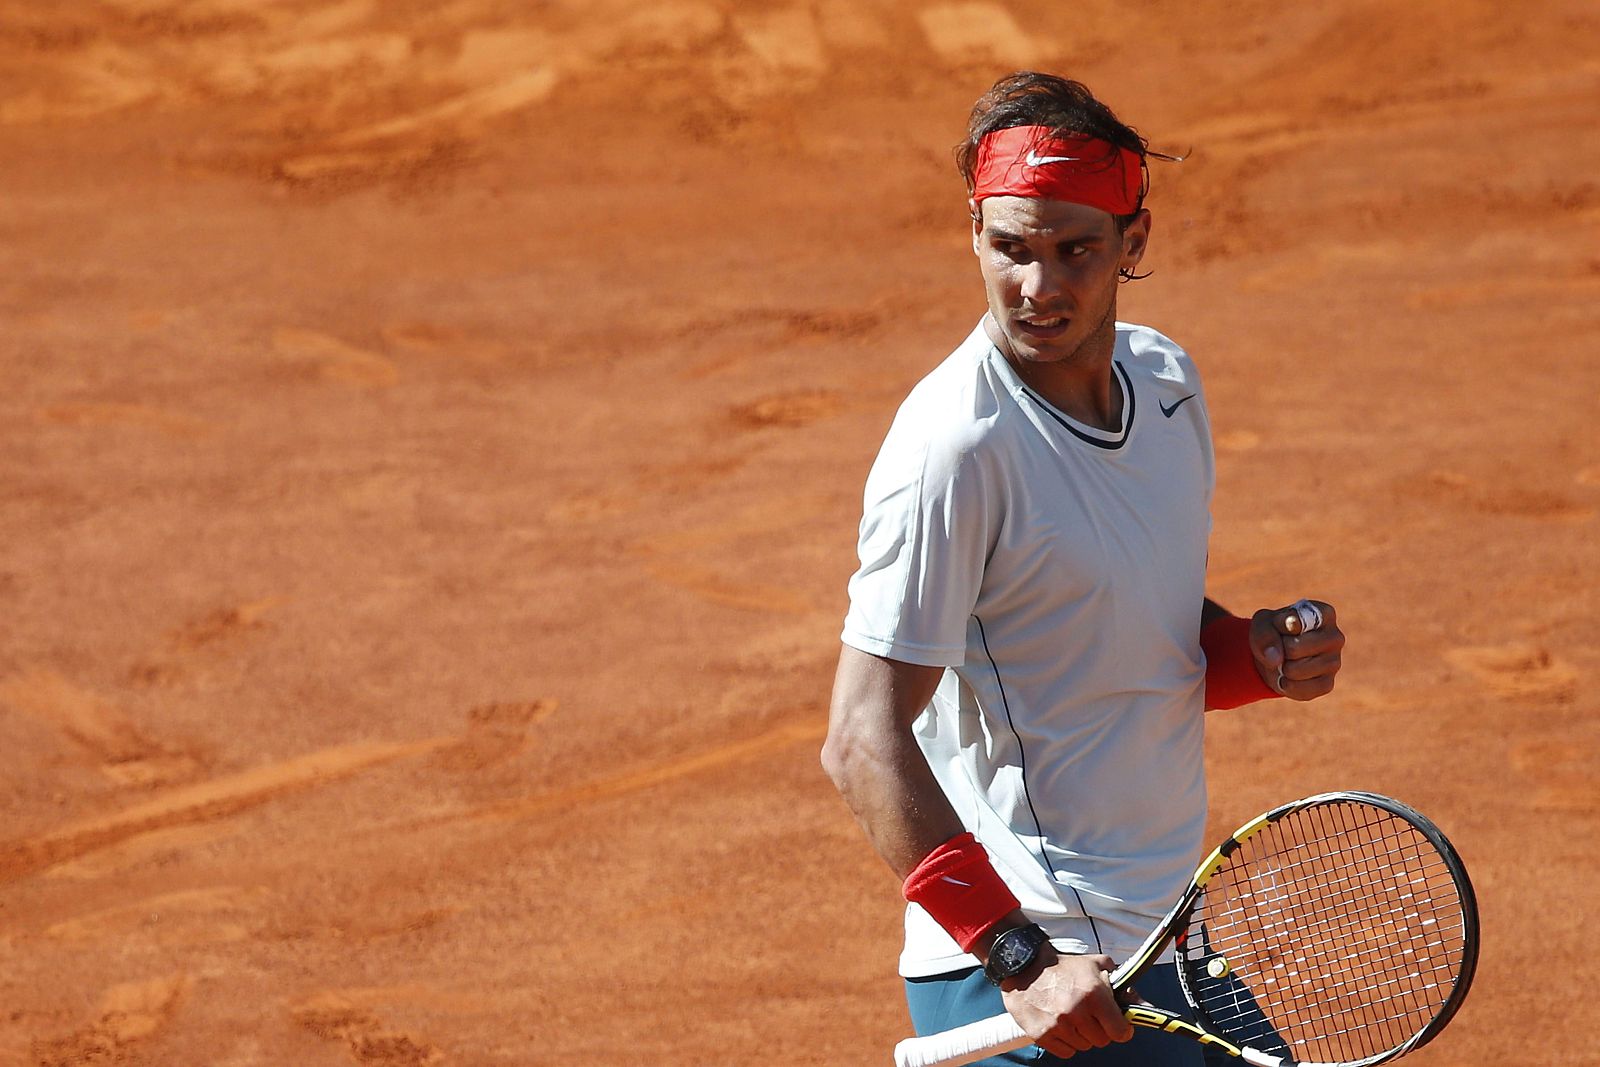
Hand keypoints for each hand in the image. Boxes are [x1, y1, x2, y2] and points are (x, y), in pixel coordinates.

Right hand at [1000, 946, 1132, 1057]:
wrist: (1025, 965)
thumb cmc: (1065, 966)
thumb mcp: (1099, 967)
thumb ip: (1125, 988)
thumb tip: (1147, 1008)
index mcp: (1094, 994)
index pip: (1121, 1032)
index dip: (1121, 1029)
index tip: (1117, 1024)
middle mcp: (1077, 1011)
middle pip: (1102, 1041)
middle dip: (1100, 1029)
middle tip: (1090, 1015)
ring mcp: (1058, 1025)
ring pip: (1084, 1047)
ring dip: (1082, 1035)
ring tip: (1072, 1016)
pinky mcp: (1042, 1034)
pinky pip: (1066, 1053)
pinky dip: (1066, 1042)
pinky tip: (1060, 1025)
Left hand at [1250, 600, 1343, 699]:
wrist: (1277, 654)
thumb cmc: (1274, 631)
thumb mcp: (1262, 623)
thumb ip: (1264, 634)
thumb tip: (1276, 659)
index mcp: (1324, 614)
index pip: (1295, 622)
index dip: (1279, 626)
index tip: (1281, 624)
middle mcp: (1335, 637)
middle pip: (1293, 649)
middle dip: (1279, 650)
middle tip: (1283, 646)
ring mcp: (1335, 662)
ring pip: (1294, 670)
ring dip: (1281, 668)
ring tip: (1286, 660)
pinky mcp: (1328, 683)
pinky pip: (1299, 689)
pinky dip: (1285, 684)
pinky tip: (1289, 676)